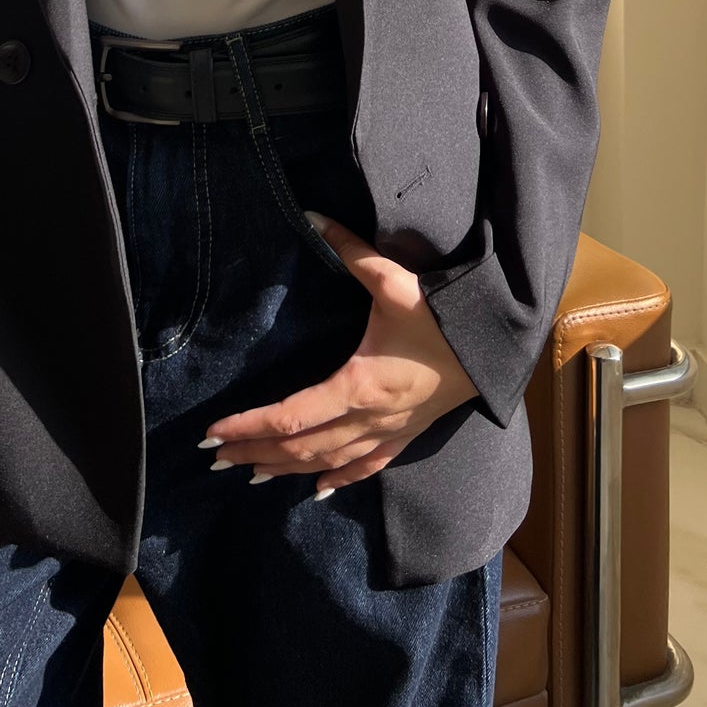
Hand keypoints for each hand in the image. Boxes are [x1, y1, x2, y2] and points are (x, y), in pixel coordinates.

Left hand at [199, 212, 480, 494]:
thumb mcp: (393, 281)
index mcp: (357, 385)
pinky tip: (318, 491)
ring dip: (286, 470)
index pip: (289, 417)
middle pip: (300, 448)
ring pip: (327, 463)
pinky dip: (338, 480)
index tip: (213, 431)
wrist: (493, 346)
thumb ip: (349, 249)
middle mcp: (367, 419)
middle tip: (214, 459)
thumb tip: (311, 216)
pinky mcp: (405, 436)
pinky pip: (366, 467)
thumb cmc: (442, 315)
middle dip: (254, 453)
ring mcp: (387, 433)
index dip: (248, 427)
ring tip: (249, 474)